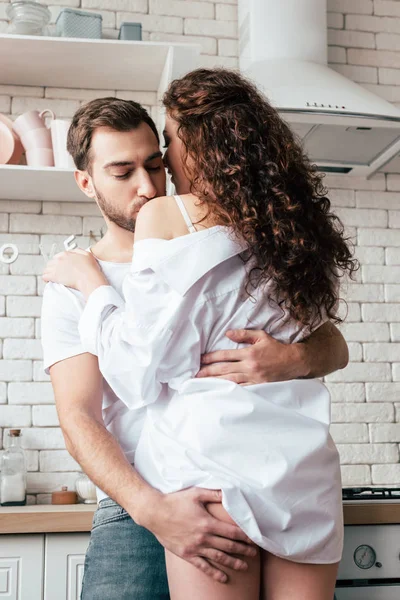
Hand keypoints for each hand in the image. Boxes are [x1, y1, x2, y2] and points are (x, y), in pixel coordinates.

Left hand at [42, 248, 107, 296]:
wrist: (88, 278)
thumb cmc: (90, 268)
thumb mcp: (87, 254)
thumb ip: (79, 251)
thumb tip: (74, 251)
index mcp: (66, 254)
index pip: (57, 256)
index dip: (59, 262)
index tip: (61, 266)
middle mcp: (60, 259)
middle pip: (51, 262)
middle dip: (53, 267)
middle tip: (56, 272)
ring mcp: (56, 267)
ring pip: (46, 269)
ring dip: (48, 272)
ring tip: (51, 277)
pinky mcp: (54, 276)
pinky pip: (44, 276)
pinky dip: (46, 279)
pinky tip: (48, 281)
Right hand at [134, 487, 255, 582]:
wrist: (155, 513)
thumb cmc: (175, 501)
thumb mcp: (196, 493)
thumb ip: (214, 494)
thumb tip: (229, 492)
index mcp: (208, 523)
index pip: (232, 532)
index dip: (245, 536)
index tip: (254, 539)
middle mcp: (204, 537)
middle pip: (229, 546)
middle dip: (243, 550)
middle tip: (255, 554)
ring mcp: (195, 548)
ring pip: (219, 558)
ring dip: (233, 562)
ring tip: (245, 566)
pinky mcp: (187, 554)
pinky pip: (203, 566)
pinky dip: (214, 573)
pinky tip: (224, 578)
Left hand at [197, 329, 305, 383]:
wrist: (293, 362)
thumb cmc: (277, 348)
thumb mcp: (261, 336)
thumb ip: (244, 334)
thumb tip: (227, 334)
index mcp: (248, 353)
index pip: (225, 355)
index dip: (211, 357)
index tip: (200, 359)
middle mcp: (249, 366)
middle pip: (224, 369)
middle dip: (208, 371)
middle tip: (195, 375)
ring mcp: (253, 378)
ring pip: (229, 380)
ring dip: (215, 382)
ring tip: (202, 384)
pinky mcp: (257, 386)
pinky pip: (240, 389)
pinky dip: (228, 390)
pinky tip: (219, 391)